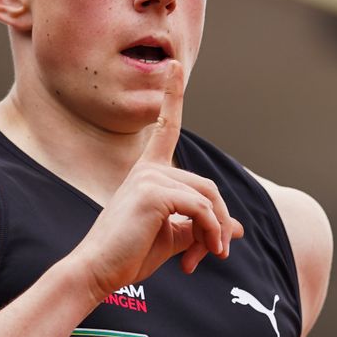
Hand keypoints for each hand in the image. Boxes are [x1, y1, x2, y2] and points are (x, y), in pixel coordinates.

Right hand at [68, 60, 243, 298]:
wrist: (99, 271)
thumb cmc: (129, 256)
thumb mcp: (172, 238)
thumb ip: (202, 227)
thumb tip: (238, 228)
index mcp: (147, 172)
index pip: (164, 128)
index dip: (171, 96)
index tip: (172, 66)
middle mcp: (148, 169)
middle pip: (208, 186)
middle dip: (219, 223)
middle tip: (215, 254)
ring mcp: (149, 178)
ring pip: (208, 198)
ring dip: (217, 231)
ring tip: (209, 257)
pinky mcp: (154, 193)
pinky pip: (201, 209)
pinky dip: (211, 231)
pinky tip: (203, 252)